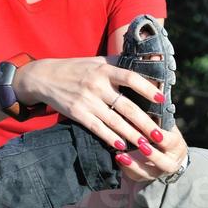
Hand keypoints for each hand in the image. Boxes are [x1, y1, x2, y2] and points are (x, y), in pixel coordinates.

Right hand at [17, 57, 168, 150]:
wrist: (45, 77)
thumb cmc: (76, 68)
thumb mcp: (96, 61)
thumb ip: (119, 63)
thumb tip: (149, 61)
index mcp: (104, 69)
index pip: (131, 78)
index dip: (148, 88)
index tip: (162, 100)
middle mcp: (97, 85)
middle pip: (127, 106)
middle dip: (145, 123)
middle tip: (160, 135)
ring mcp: (86, 100)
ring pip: (115, 121)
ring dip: (132, 135)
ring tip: (146, 146)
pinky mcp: (77, 113)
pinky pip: (97, 128)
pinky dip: (110, 138)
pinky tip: (122, 146)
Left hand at [112, 123, 189, 182]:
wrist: (172, 157)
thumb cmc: (166, 136)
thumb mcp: (167, 126)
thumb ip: (159, 119)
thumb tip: (151, 101)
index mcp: (177, 147)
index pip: (171, 142)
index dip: (163, 137)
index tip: (154, 133)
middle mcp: (170, 162)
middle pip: (163, 162)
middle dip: (152, 154)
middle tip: (140, 145)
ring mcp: (158, 172)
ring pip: (147, 173)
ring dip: (133, 164)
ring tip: (121, 155)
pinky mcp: (146, 178)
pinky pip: (135, 176)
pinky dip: (126, 168)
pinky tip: (117, 159)